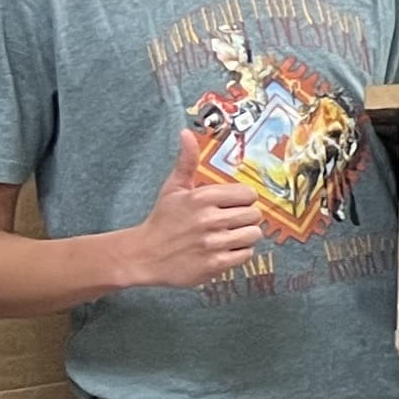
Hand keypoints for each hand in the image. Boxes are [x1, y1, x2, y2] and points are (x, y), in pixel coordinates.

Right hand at [116, 125, 264, 290]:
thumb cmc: (163, 219)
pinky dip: (238, 253)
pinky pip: (246, 255)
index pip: (248, 194)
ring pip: (253, 235)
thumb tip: (186, 133)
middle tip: (228, 221)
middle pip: (254, 215)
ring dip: (244, 236)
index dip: (242, 200)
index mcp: (202, 197)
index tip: (230, 204)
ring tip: (226, 235)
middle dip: (244, 217)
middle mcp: (209, 220)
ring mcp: (212, 243)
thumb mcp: (173, 188)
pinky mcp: (214, 265)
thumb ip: (187, 161)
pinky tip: (222, 250)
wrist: (144, 256)